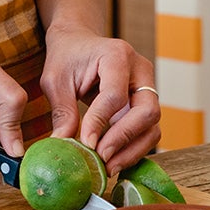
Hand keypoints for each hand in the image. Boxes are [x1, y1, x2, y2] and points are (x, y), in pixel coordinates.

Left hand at [40, 26, 160, 174]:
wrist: (80, 42)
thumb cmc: (67, 57)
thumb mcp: (56, 80)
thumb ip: (61, 111)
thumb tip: (63, 146)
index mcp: (117, 56)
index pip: (116, 94)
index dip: (100, 122)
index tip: (84, 143)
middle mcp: (140, 71)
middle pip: (148, 110)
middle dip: (124, 138)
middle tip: (101, 157)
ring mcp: (147, 88)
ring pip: (153, 126)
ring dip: (132, 150)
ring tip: (107, 167)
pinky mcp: (145, 104)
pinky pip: (148, 132)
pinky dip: (133, 150)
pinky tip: (114, 161)